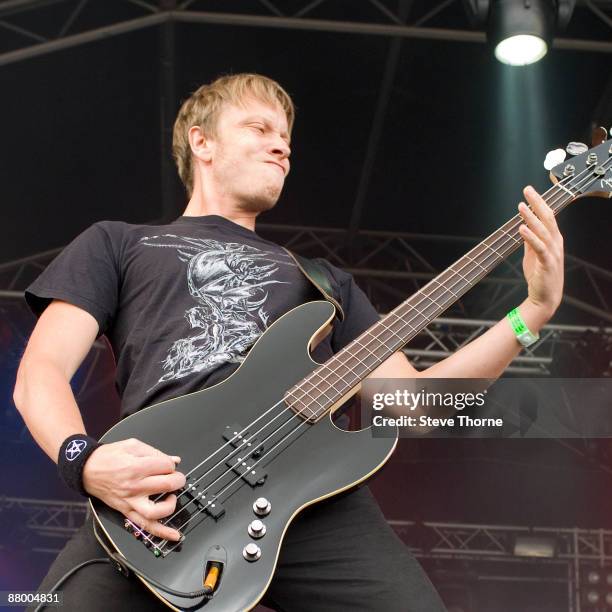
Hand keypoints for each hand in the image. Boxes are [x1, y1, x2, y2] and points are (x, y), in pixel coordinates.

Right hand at [82, 438, 185, 540]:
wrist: (87, 469)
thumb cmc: (108, 456)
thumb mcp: (132, 445)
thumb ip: (155, 452)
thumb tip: (174, 460)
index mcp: (136, 467)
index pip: (166, 466)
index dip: (171, 464)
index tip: (168, 464)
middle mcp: (134, 486)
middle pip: (167, 485)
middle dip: (178, 479)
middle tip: (176, 477)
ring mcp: (130, 502)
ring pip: (156, 512)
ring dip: (171, 505)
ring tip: (172, 496)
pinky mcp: (126, 511)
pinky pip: (145, 526)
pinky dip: (161, 532)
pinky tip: (174, 535)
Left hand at [518, 185, 563, 321]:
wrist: (544, 298)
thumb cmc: (539, 276)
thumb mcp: (532, 254)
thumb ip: (530, 240)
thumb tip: (524, 226)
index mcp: (553, 240)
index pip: (547, 217)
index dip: (539, 203)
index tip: (530, 191)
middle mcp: (556, 243)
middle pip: (548, 218)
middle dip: (538, 203)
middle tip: (527, 190)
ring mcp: (553, 252)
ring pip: (543, 230)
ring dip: (531, 217)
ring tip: (521, 206)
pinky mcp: (547, 263)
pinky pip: (539, 247)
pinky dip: (530, 236)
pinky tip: (522, 228)